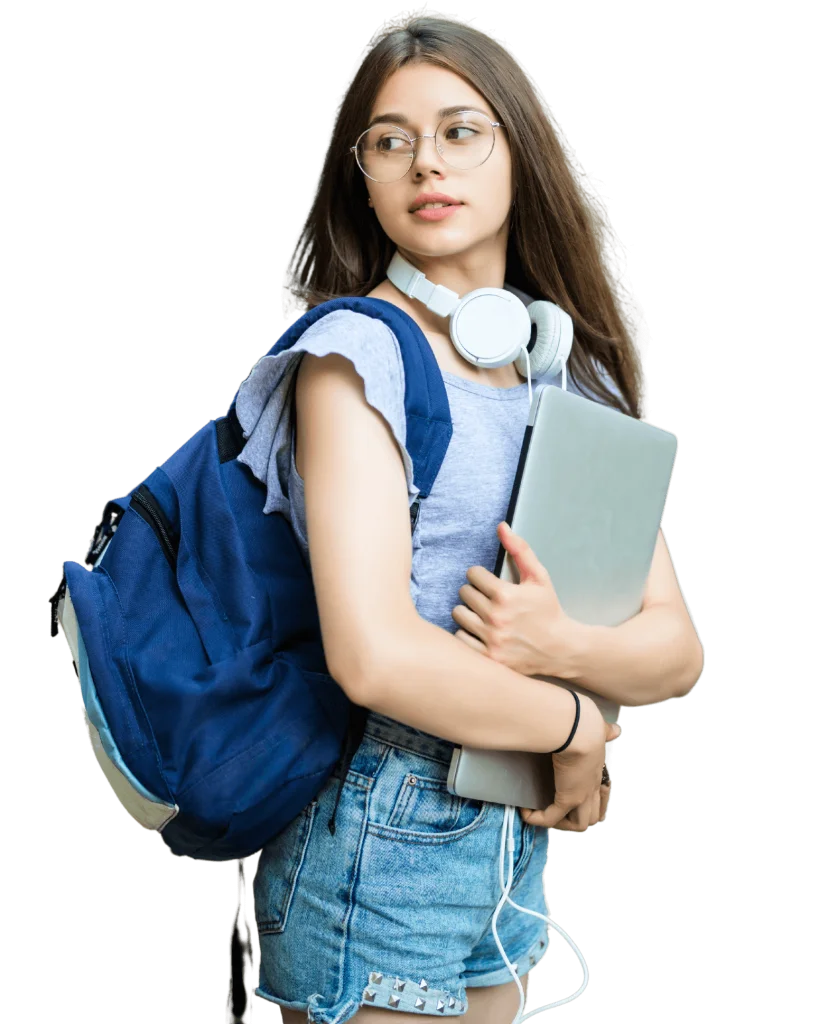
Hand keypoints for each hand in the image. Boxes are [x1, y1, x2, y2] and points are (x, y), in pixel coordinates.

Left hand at [452, 521, 573, 677]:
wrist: (561, 648)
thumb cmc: (549, 610)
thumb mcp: (539, 577)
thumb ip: (519, 550)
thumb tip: (501, 526)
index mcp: (505, 595)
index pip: (472, 574)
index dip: (481, 576)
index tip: (489, 583)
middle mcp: (495, 617)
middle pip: (463, 593)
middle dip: (474, 592)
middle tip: (487, 599)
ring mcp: (490, 638)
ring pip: (458, 614)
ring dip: (468, 612)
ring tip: (482, 614)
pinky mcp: (487, 656)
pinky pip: (460, 637)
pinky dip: (467, 633)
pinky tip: (480, 631)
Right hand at [520, 698, 619, 831]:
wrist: (579, 729)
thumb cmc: (586, 724)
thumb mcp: (599, 728)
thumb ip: (606, 731)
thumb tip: (615, 730)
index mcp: (598, 770)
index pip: (599, 795)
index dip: (591, 799)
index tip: (575, 787)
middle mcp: (593, 786)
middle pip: (594, 815)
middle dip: (579, 816)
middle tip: (560, 808)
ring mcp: (581, 795)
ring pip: (580, 824)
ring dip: (561, 822)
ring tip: (544, 813)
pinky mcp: (567, 798)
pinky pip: (551, 819)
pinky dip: (537, 819)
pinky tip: (526, 811)